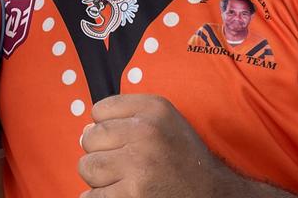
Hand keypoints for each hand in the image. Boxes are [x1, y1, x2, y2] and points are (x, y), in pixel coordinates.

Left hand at [77, 94, 204, 197]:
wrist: (213, 195)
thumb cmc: (183, 160)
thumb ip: (127, 118)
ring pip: (87, 167)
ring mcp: (139, 165)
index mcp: (154, 108)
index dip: (106, 128)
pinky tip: (119, 195)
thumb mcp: (165, 122)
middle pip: (89, 138)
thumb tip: (84, 131)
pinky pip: (91, 196)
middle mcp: (146, 132)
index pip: (99, 110)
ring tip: (123, 181)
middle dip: (101, 154)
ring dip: (99, 178)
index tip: (124, 142)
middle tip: (125, 166)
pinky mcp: (132, 195)